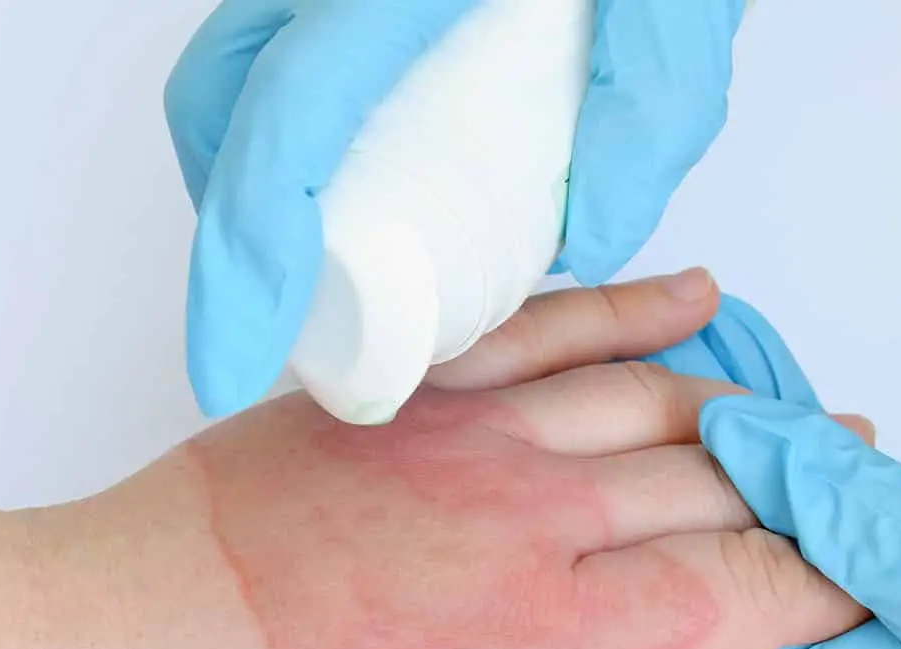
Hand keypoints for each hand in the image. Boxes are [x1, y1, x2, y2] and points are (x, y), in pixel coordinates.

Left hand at [0, 275, 857, 648]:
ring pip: (646, 396)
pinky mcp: (382, 399)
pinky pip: (530, 329)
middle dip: (827, 490)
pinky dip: (620, 310)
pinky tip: (685, 300)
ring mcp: (444, 441)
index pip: (737, 595)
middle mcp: (510, 522)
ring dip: (752, 404)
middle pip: (716, 484)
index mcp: (530, 646)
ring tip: (827, 419)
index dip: (842, 577)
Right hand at [165, 0, 748, 415]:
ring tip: (322, 258)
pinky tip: (355, 172)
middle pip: (226, 100)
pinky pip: (275, 50)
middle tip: (287, 317)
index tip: (232, 361)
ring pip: (237, 74)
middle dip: (238, 226)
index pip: (290, 118)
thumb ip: (650, 107)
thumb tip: (587, 240)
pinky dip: (290, 127)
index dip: (248, 256)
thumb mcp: (674, 1)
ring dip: (257, 177)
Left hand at [689, 397, 900, 648]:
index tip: (727, 393)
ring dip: (808, 473)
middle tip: (778, 382)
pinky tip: (885, 463)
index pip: (693, 573)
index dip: (703, 476)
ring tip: (833, 413)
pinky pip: (846, 550)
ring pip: (787, 542)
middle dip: (749, 465)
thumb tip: (745, 439)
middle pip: (723, 556)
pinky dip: (860, 498)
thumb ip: (849, 520)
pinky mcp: (897, 634)